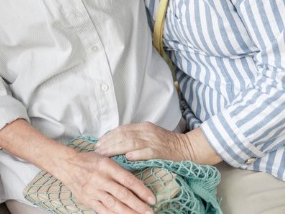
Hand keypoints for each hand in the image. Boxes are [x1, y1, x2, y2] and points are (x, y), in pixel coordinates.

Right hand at [55, 150, 155, 213]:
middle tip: (150, 212)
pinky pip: (103, 210)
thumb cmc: (88, 160)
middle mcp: (101, 179)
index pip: (128, 180)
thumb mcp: (105, 159)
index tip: (152, 198)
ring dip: (129, 212)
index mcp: (107, 166)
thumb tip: (137, 184)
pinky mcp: (88, 199)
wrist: (66, 165)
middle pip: (123, 194)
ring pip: (114, 204)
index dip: (141, 190)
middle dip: (138, 205)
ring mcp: (94, 190)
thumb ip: (119, 171)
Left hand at [95, 123, 220, 164]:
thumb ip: (135, 136)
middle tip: (97, 150)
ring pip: (131, 143)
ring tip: (106, 154)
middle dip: (109, 142)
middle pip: (124, 135)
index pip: (122, 129)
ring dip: (117, 148)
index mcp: (144, 126)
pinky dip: (137, 154)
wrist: (187, 148)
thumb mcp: (150, 135)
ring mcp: (154, 141)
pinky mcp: (160, 151)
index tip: (99, 143)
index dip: (109, 135)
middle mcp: (147, 132)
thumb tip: (116, 141)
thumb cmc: (166, 143)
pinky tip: (127, 157)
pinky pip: (147, 152)